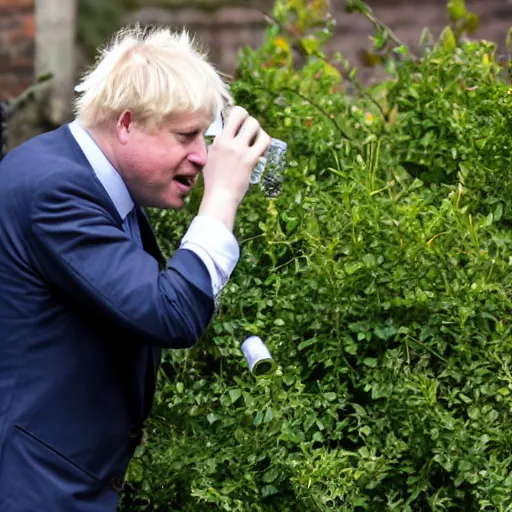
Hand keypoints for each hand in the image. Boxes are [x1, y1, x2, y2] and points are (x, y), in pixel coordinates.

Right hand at [198, 106, 270, 229]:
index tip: (241, 124)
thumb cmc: (214, 180)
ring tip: (256, 141)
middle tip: (250, 134)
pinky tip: (261, 150)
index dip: (240, 115)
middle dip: (250, 122)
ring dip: (259, 131)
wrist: (220, 196)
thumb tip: (224, 134)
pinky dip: (265, 143)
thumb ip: (217, 143)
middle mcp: (228, 141)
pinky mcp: (250, 159)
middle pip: (245, 115)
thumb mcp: (209, 157)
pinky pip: (264, 141)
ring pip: (255, 126)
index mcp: (218, 139)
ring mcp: (240, 150)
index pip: (233, 113)